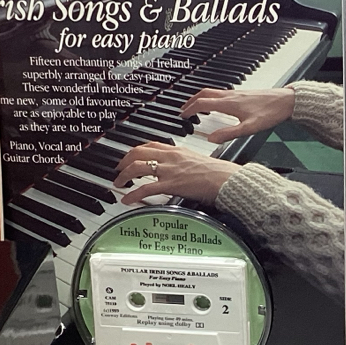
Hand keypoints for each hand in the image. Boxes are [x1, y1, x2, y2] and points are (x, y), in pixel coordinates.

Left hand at [114, 143, 241, 203]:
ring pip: (137, 167)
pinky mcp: (171, 184)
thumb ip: (187, 164)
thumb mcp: (200, 162)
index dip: (137, 150)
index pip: (152, 145)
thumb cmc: (220, 174)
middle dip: (124, 160)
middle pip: (139, 152)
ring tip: (118, 183)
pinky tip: (126, 199)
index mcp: (178, 150)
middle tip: (118, 169)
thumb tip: (183, 171)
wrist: (227, 180)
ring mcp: (170, 170)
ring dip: (124, 175)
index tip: (131, 156)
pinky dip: (132, 194)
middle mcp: (171, 157)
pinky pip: (145, 188)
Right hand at [180, 87, 295, 142]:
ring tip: (196, 107)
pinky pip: (221, 93)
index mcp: (229, 103)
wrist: (287, 101)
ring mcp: (237, 93)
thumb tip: (211, 139)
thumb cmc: (271, 112)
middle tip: (184, 109)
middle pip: (204, 94)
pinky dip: (212, 98)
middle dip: (191, 101)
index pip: (202, 103)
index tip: (182, 115)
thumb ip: (228, 134)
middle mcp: (231, 95)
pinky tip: (218, 106)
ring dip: (201, 98)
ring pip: (212, 92)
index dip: (189, 109)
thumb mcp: (249, 128)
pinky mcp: (243, 94)